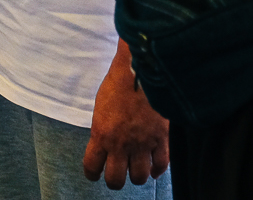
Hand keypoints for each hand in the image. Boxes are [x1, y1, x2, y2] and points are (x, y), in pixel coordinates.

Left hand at [83, 41, 169, 188]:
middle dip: (115, 181)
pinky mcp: (160, 139)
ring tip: (135, 170)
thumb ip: (102, 128)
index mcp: (101, 134)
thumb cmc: (118, 83)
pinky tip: (154, 169)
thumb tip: (104, 140)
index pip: (91, 167)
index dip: (92, 174)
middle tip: (116, 175)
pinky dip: (157, 170)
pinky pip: (161, 165)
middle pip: (116, 179)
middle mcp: (120, 144)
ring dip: (137, 175)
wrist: (140, 72)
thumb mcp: (100, 106)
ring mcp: (142, 144)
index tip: (94, 174)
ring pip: (139, 176)